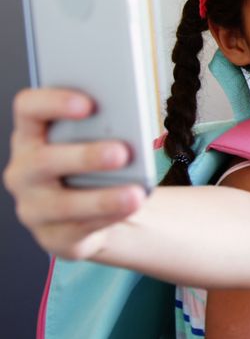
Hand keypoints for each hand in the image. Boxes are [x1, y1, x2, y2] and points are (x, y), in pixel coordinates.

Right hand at [4, 88, 145, 258]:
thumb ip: (105, 128)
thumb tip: (132, 125)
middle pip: (44, 160)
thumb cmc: (95, 165)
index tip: (88, 103)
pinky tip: (131, 208)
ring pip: (62, 204)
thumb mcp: (96, 142)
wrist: (94, 211)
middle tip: (121, 152)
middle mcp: (24, 170)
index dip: (53, 102)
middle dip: (84, 156)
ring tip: (136, 193)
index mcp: (31, 135)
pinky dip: (109, 217)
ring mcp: (33, 206)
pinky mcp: (52, 236)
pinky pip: (79, 229)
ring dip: (102, 198)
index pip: (28, 109)